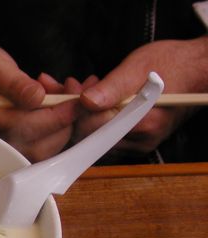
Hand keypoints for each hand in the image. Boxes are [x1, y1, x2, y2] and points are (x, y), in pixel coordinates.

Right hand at [0, 23, 79, 161]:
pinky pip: (46, 143)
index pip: (29, 127)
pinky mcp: (20, 144)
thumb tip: (37, 97)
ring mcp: (9, 145)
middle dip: (67, 120)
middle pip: (43, 146)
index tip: (78, 99)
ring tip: (65, 90)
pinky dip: (61, 124)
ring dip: (66, 122)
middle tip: (74, 89)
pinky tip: (59, 100)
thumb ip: (14, 84)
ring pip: (48, 148)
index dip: (58, 115)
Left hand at [77, 36, 207, 153]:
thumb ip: (111, 87)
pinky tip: (101, 101)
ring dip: (87, 114)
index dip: (76, 107)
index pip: (93, 126)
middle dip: (78, 110)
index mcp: (142, 123)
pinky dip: (98, 120)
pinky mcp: (138, 143)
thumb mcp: (138, 66)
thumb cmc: (172, 63)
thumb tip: (86, 101)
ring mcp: (140, 145)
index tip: (72, 87)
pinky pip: (108, 137)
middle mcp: (141, 140)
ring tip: (91, 88)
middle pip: (92, 135)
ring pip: (98, 137)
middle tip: (76, 85)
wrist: (198, 71)